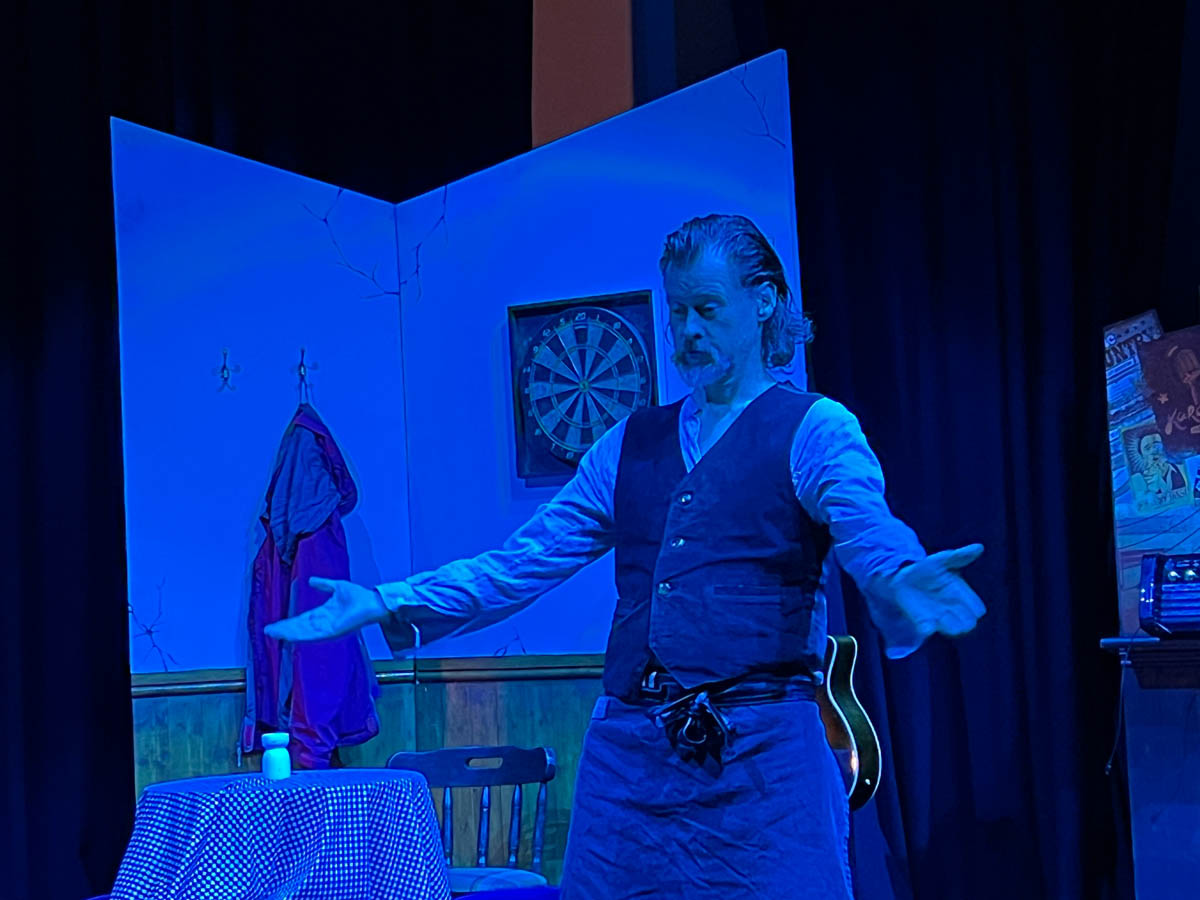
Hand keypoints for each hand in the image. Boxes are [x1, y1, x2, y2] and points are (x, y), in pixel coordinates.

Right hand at [263, 577, 387, 642]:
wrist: (373, 602)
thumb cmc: (359, 596)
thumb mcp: (337, 587)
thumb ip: (323, 585)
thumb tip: (310, 580)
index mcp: (323, 614)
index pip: (302, 620)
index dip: (287, 623)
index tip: (273, 625)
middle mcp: (323, 623)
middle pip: (299, 627)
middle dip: (283, 629)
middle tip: (267, 631)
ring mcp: (327, 629)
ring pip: (303, 632)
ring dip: (288, 633)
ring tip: (273, 634)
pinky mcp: (333, 631)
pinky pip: (314, 634)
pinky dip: (301, 635)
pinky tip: (289, 635)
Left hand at [890, 543, 985, 637]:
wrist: (903, 576)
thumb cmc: (928, 568)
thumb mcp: (943, 559)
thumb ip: (960, 556)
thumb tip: (979, 547)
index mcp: (962, 595)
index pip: (978, 610)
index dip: (973, 607)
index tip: (962, 598)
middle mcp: (953, 609)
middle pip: (969, 624)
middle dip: (964, 620)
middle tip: (951, 609)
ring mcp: (938, 616)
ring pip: (954, 629)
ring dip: (950, 625)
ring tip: (941, 615)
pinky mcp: (922, 621)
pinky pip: (928, 629)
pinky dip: (928, 628)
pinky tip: (926, 626)